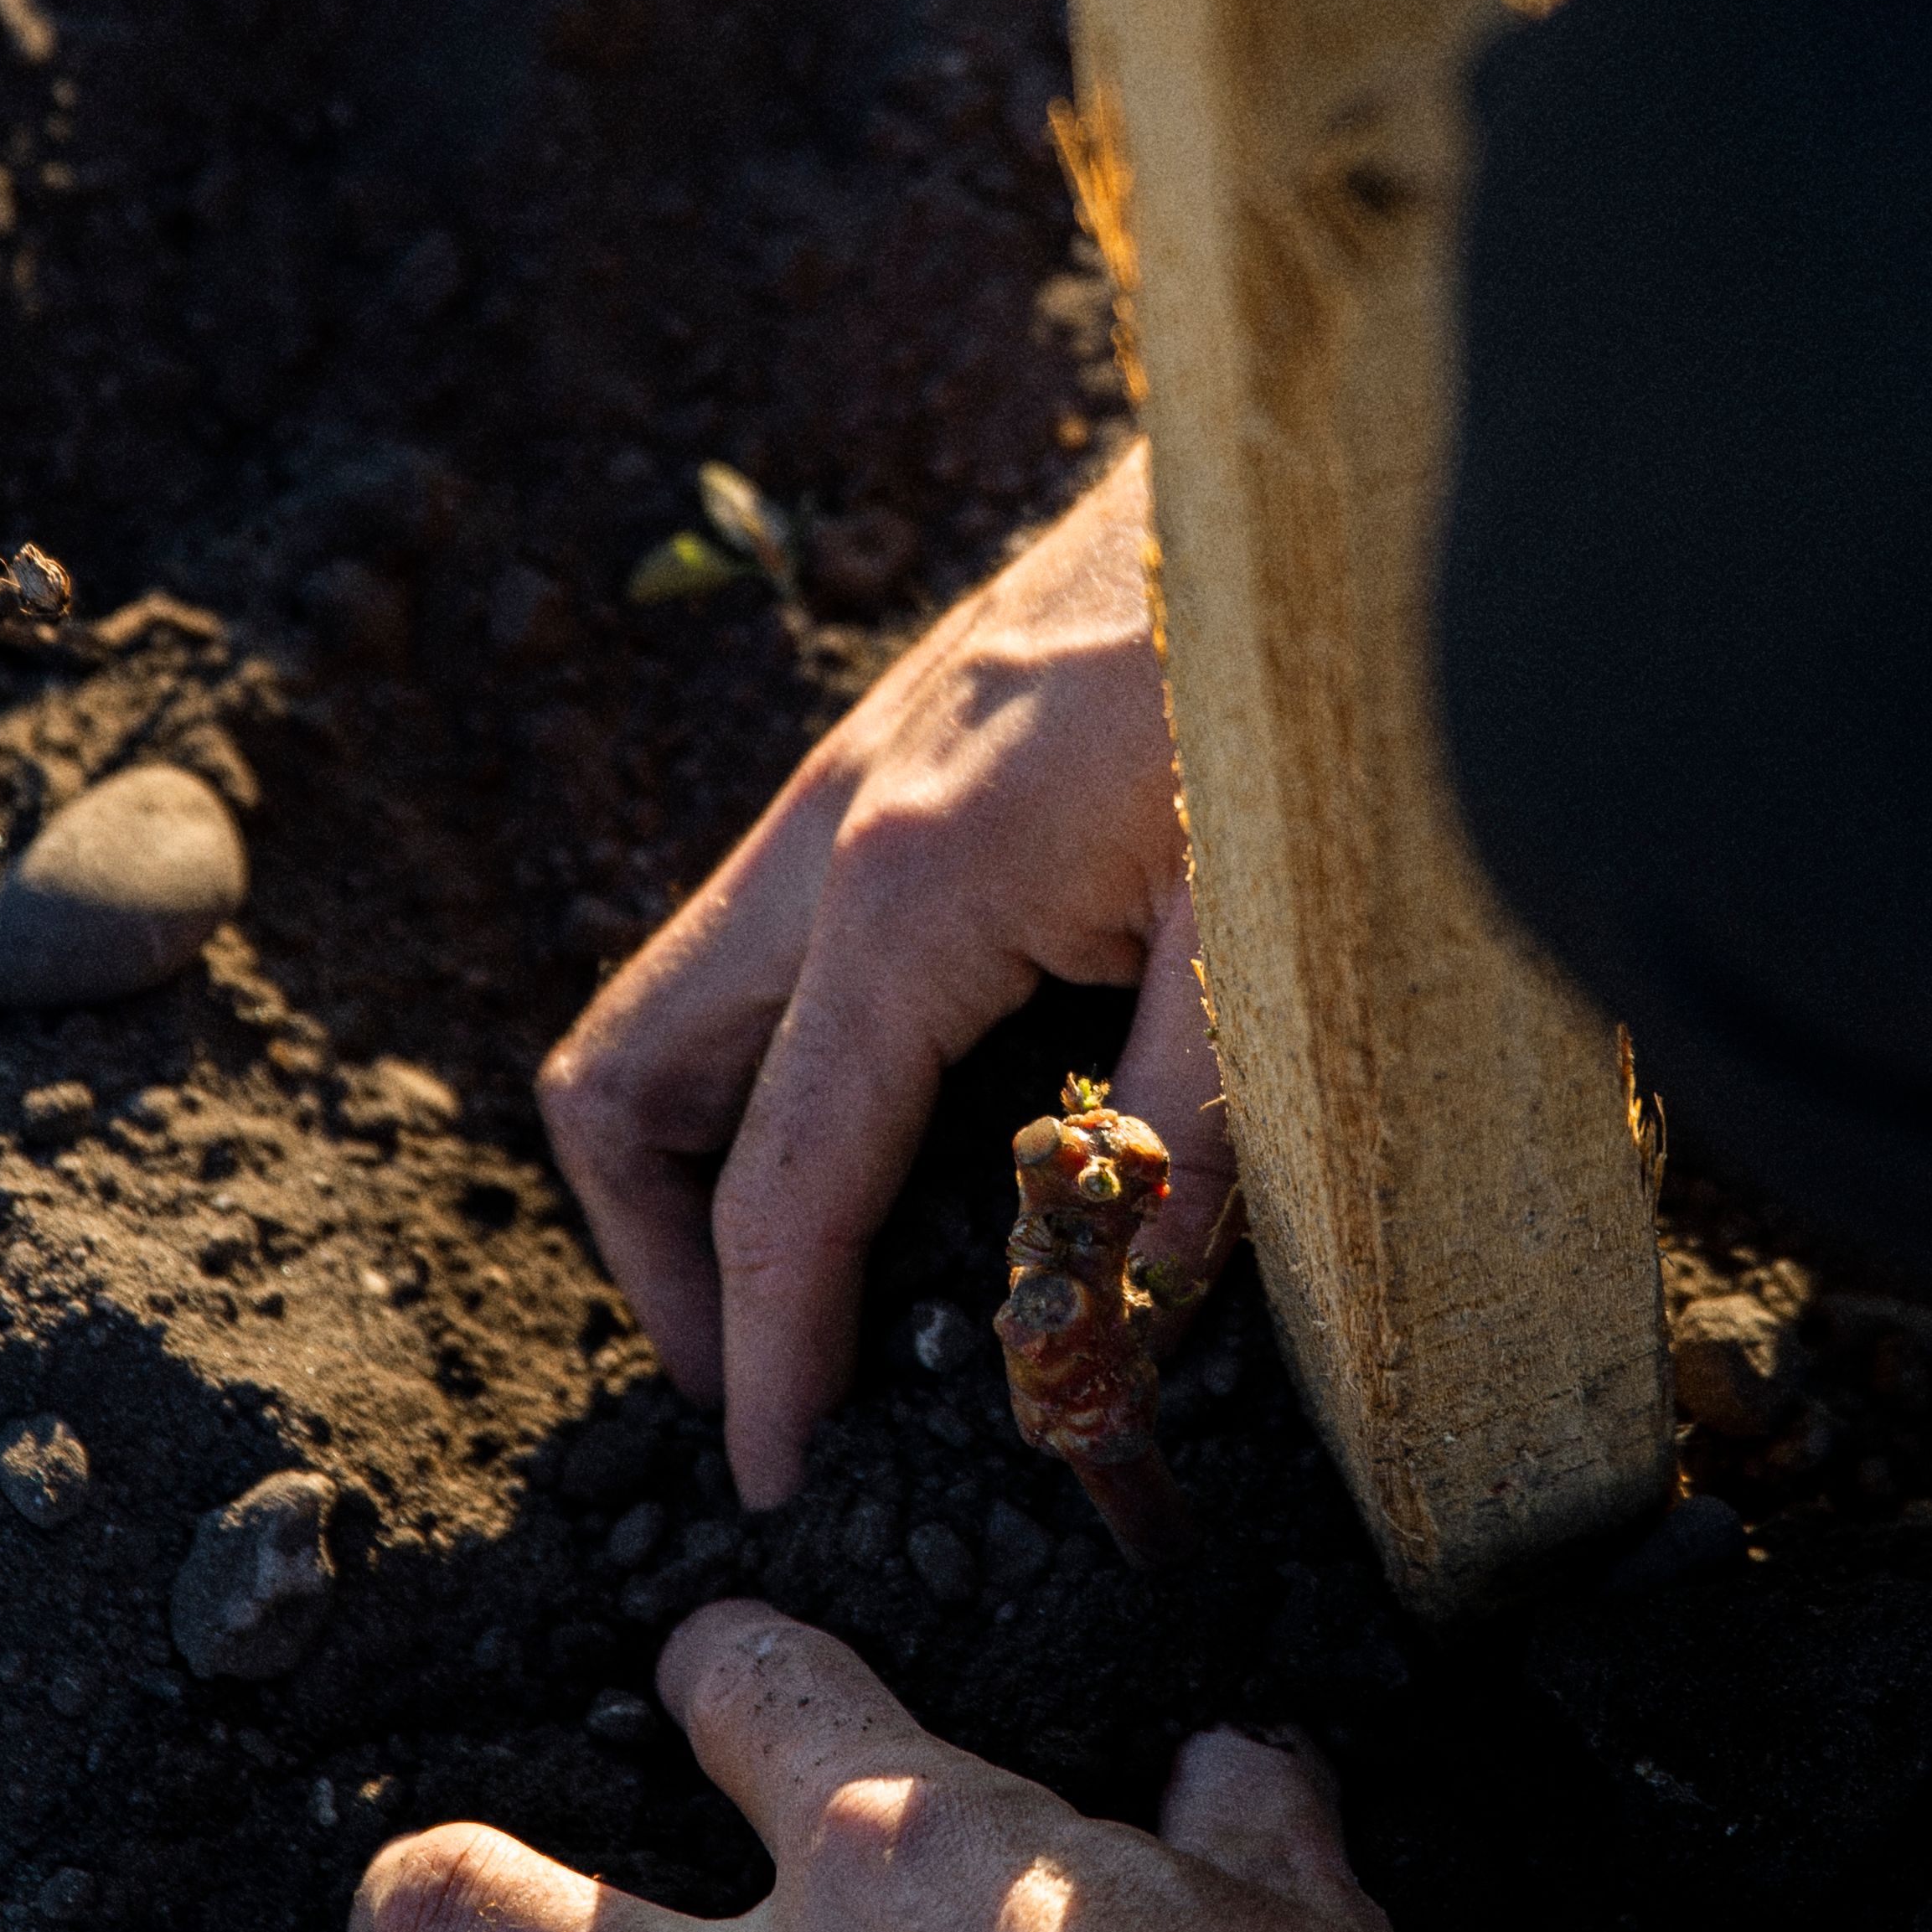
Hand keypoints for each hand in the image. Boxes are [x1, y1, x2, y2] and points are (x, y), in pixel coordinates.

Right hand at [542, 446, 1226, 1503]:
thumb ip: (1192, 1142)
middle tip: (765, 1380)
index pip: (777, 1182)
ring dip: (696, 1156)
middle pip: (624, 1084)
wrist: (1307, 455)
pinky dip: (770, 1061)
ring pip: (673, 1008)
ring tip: (813, 1283)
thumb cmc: (1304, 675)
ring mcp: (843, 785)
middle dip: (658, 1258)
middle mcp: (831, 834)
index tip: (771, 1476)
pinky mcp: (887, 758)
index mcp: (908, 893)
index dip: (762, 1353)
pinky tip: (907, 1123)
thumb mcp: (1277, 936)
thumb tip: (1114, 1340)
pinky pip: (760, 946)